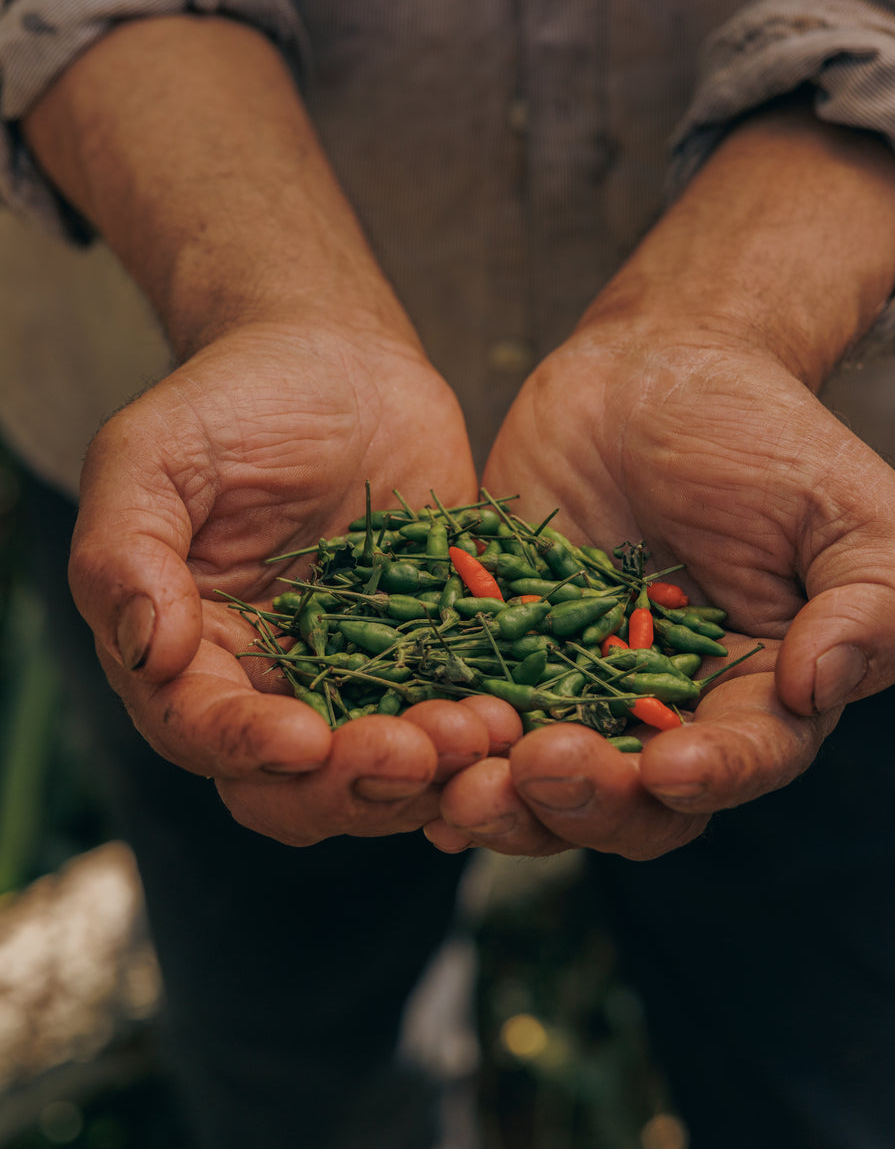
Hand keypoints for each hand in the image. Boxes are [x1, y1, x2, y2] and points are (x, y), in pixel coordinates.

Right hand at [68, 317, 513, 842]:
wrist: (341, 360)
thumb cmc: (232, 399)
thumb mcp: (153, 454)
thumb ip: (125, 550)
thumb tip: (150, 652)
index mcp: (188, 656)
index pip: (202, 733)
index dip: (248, 748)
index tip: (305, 740)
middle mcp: (268, 689)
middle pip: (295, 788)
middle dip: (352, 784)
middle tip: (413, 751)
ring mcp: (356, 683)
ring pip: (385, 771)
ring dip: (431, 770)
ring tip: (481, 729)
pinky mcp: (430, 661)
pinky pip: (455, 717)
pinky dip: (482, 732)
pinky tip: (515, 713)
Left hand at [423, 328, 894, 861]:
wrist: (651, 369)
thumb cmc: (763, 435)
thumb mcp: (849, 509)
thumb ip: (869, 604)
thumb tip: (819, 690)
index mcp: (755, 700)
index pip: (741, 763)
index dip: (709, 777)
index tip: (670, 765)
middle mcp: (663, 718)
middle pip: (631, 805)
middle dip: (588, 804)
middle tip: (544, 767)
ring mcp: (574, 694)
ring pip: (540, 786)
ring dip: (503, 801)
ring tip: (464, 784)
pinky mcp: (499, 659)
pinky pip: (468, 721)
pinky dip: (440, 751)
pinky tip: (412, 759)